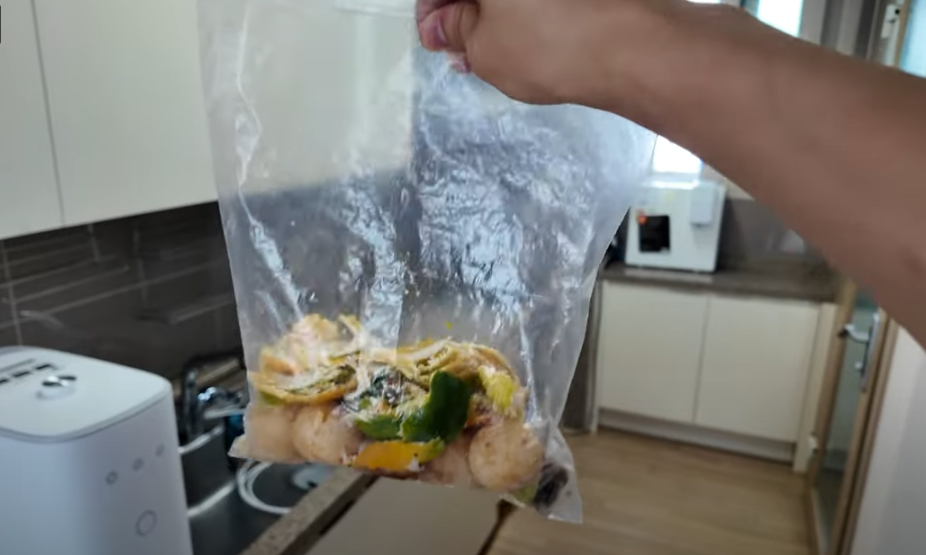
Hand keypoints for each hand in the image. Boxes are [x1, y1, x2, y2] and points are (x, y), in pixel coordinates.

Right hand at [416, 0, 646, 105]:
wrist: (635, 47)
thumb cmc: (549, 44)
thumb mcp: (483, 47)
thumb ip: (455, 30)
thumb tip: (442, 25)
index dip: (432, 9)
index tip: (433, 36)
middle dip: (463, 8)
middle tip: (459, 47)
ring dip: (493, 10)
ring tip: (491, 50)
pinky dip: (525, 8)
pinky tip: (524, 38)